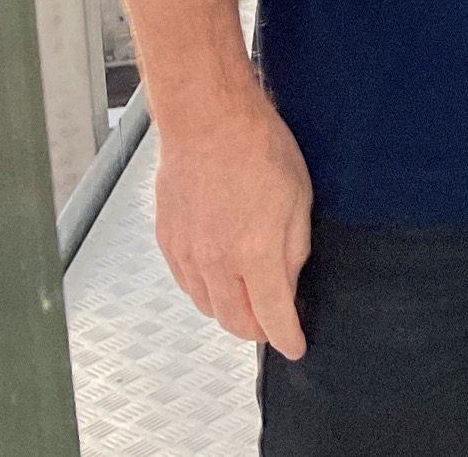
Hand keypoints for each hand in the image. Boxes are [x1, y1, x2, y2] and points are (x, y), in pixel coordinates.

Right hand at [156, 92, 313, 358]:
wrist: (208, 121)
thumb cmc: (260, 148)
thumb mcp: (299, 197)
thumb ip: (294, 249)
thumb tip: (289, 285)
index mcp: (257, 252)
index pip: (272, 316)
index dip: (287, 338)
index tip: (295, 346)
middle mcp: (217, 261)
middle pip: (235, 322)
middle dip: (258, 331)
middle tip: (274, 324)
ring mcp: (187, 254)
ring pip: (208, 307)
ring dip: (230, 313)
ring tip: (250, 302)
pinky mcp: (168, 242)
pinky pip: (187, 284)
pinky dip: (206, 291)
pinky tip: (221, 279)